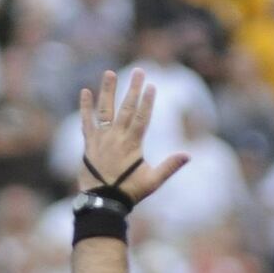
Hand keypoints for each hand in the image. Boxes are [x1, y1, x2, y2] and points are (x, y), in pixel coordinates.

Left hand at [76, 69, 189, 203]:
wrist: (102, 202)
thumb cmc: (129, 193)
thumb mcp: (152, 181)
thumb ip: (169, 167)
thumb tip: (188, 155)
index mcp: (132, 145)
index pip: (142, 118)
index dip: (147, 101)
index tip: (151, 85)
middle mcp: (116, 138)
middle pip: (126, 108)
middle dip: (133, 89)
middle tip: (138, 71)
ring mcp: (101, 139)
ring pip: (105, 110)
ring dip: (108, 91)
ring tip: (110, 73)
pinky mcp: (89, 144)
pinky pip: (87, 122)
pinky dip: (85, 107)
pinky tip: (85, 92)